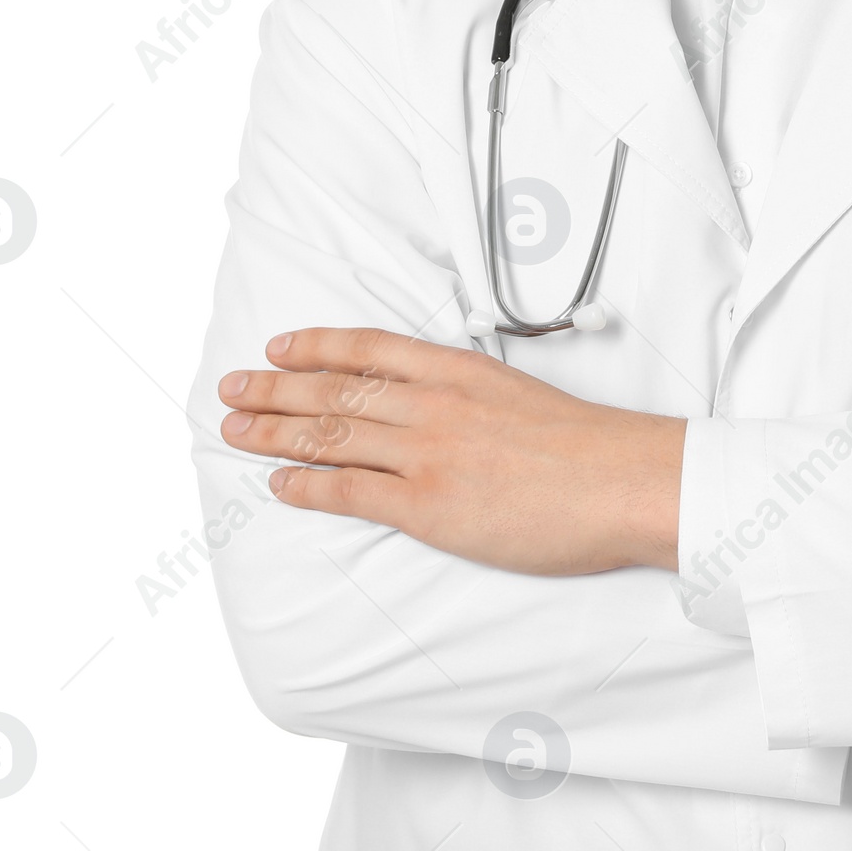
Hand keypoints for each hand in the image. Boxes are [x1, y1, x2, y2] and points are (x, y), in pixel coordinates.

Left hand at [217, 329, 685, 575]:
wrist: (620, 480)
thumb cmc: (587, 444)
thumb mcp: (521, 392)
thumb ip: (471, 392)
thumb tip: (434, 399)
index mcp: (459, 369)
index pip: (369, 348)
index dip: (316, 346)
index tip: (279, 347)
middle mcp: (434, 403)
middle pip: (335, 391)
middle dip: (274, 390)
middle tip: (231, 388)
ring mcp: (428, 453)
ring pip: (331, 436)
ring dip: (274, 432)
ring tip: (235, 430)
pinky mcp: (428, 504)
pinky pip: (350, 491)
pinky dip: (307, 485)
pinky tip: (279, 484)